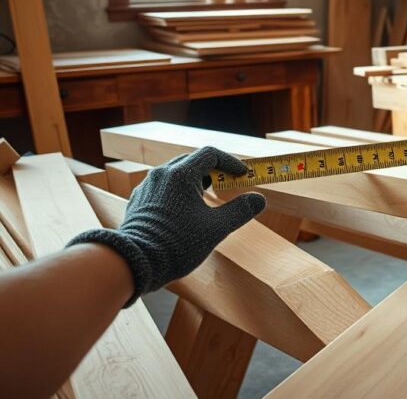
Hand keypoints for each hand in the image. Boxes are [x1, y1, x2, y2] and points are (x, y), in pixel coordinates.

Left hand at [68, 147, 265, 305]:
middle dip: (214, 170)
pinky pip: (163, 187)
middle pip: (193, 161)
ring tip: (208, 198)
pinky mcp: (139, 201)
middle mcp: (161, 175)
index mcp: (180, 175)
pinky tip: (185, 210)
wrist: (135, 263)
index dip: (231, 162)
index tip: (243, 175)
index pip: (210, 154)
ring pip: (176, 174)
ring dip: (196, 181)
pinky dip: (180, 191)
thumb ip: (240, 210)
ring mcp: (147, 187)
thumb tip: (259, 200)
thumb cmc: (177, 244)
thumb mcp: (216, 228)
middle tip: (229, 184)